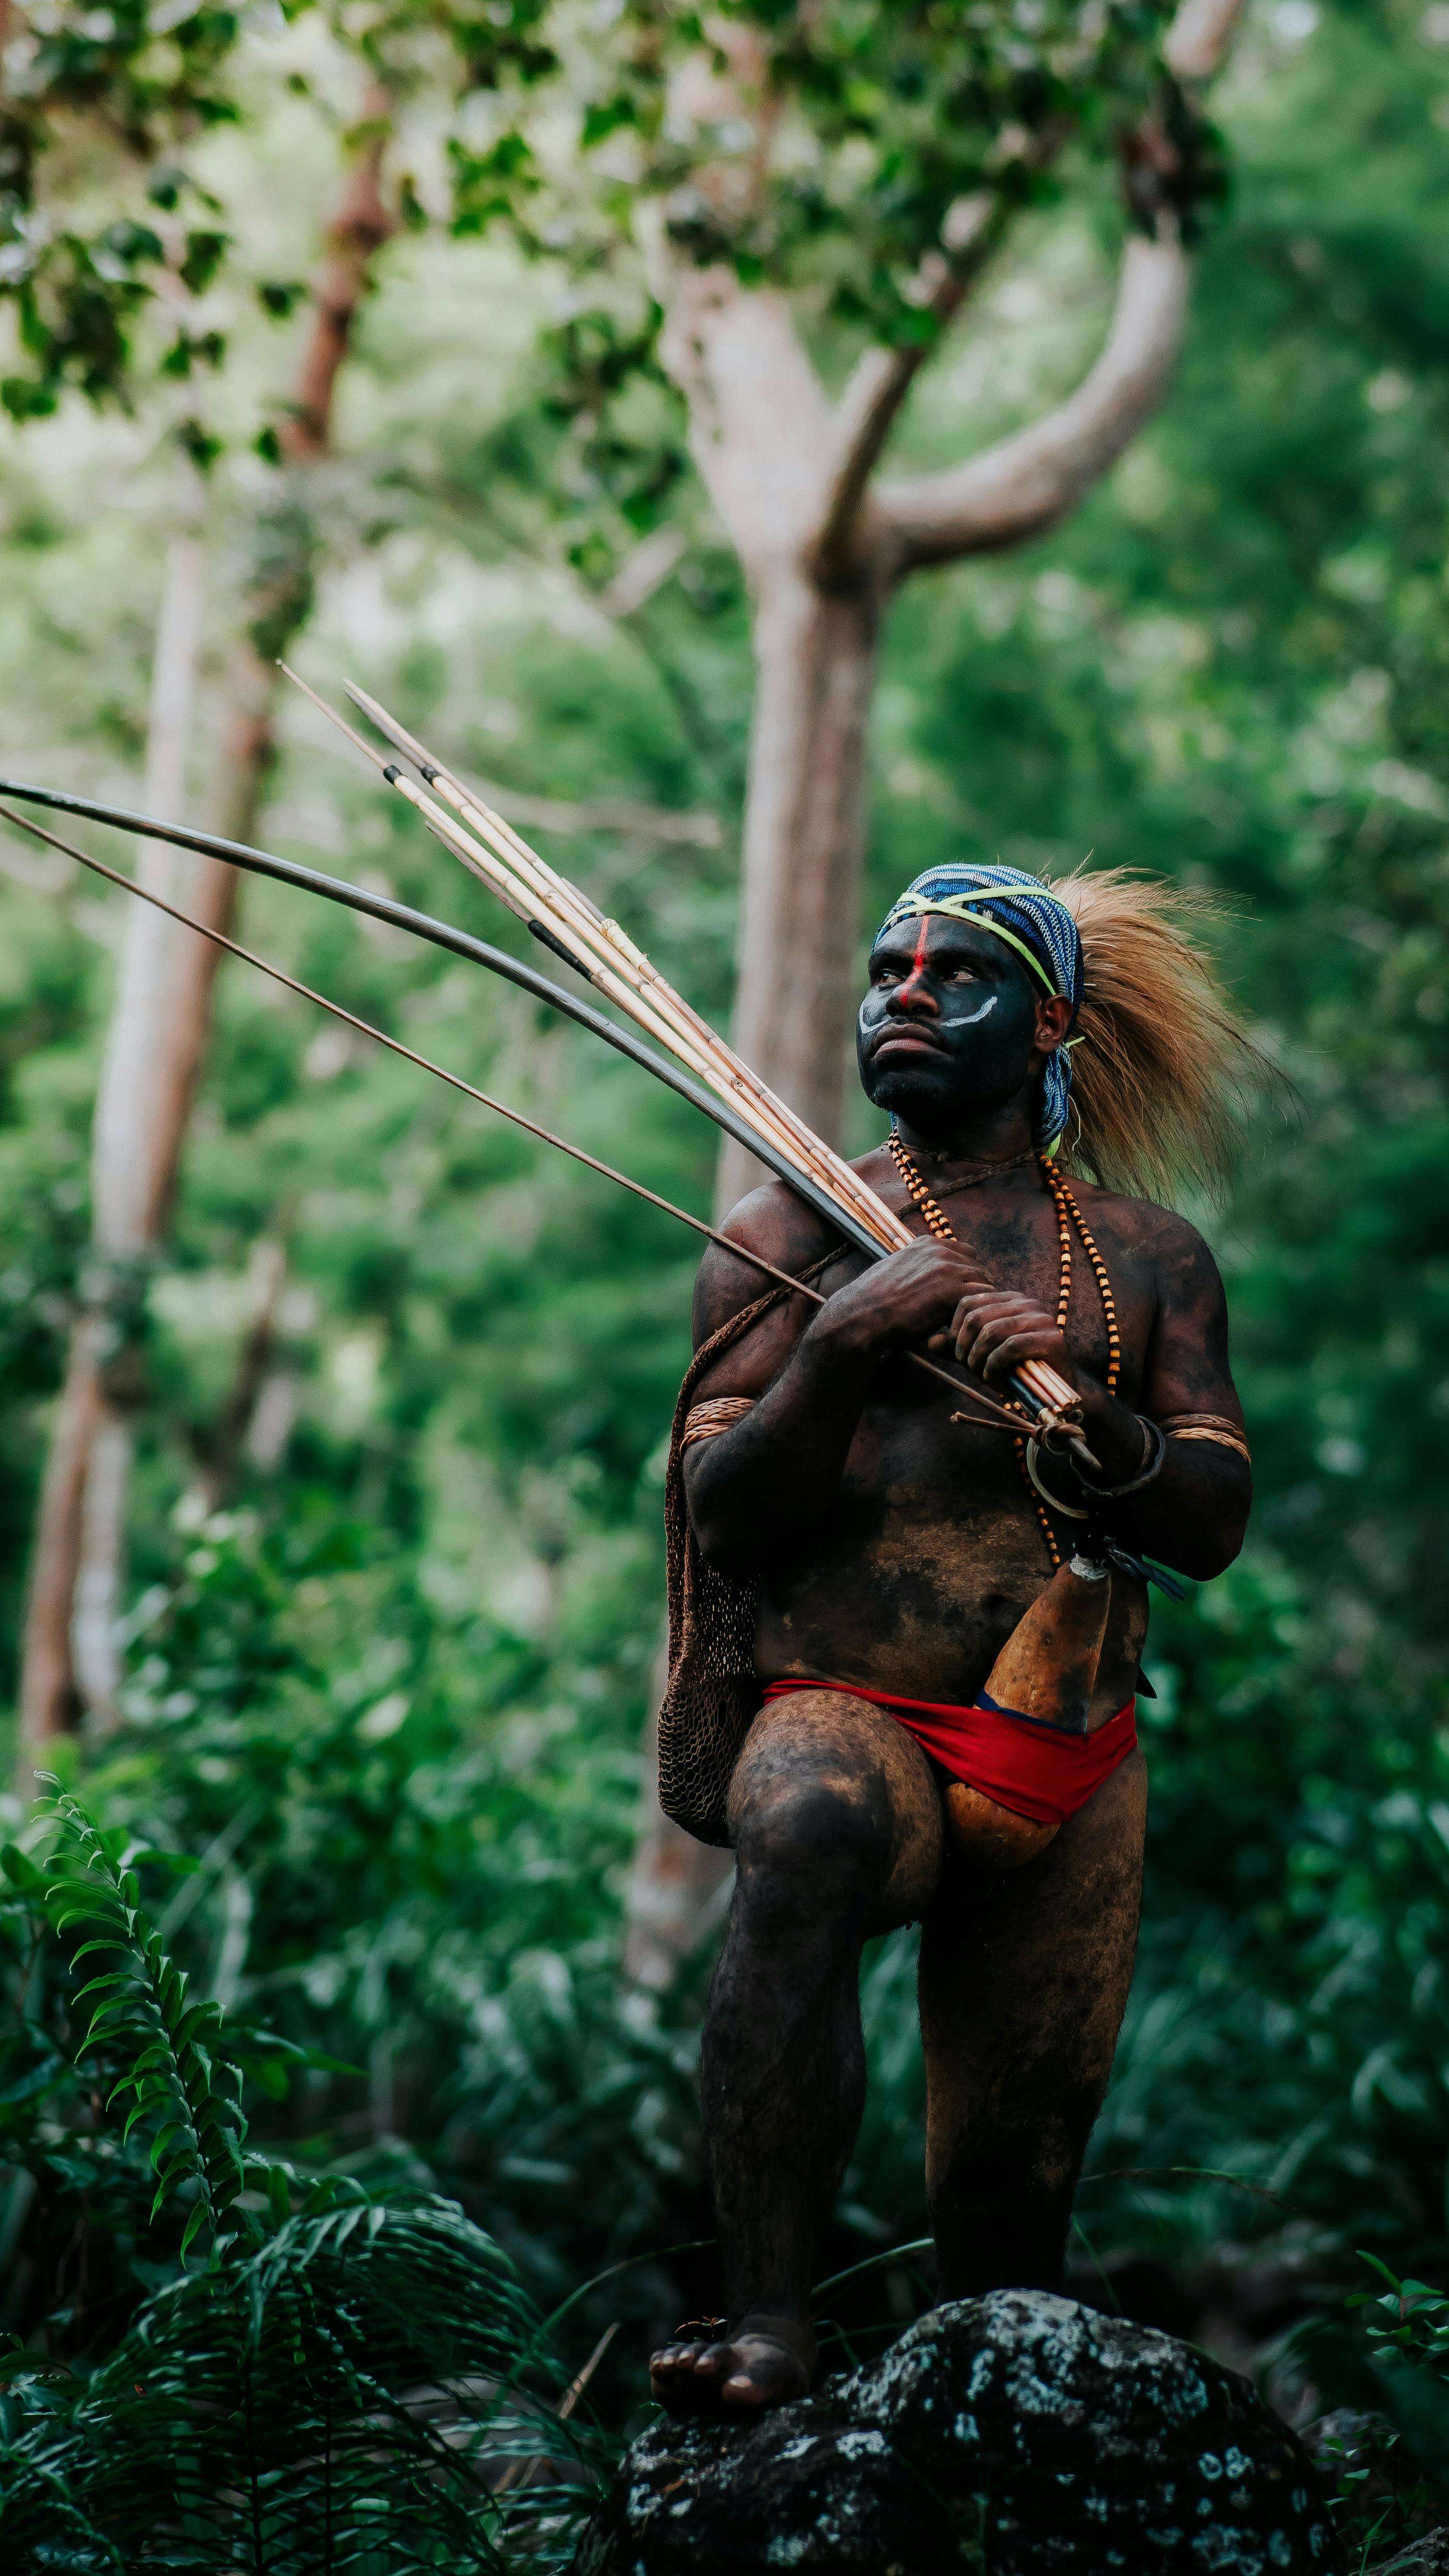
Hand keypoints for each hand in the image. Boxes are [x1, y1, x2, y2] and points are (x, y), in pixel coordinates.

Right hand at [805, 1239, 1001, 1361]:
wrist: (861, 1317)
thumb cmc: (873, 1302)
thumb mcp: (895, 1271)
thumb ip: (917, 1268)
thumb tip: (928, 1277)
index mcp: (926, 1244)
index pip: (966, 1254)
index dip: (965, 1276)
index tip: (957, 1295)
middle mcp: (939, 1251)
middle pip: (978, 1268)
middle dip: (973, 1290)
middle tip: (963, 1314)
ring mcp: (947, 1269)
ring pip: (983, 1285)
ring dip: (976, 1304)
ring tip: (961, 1323)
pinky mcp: (952, 1291)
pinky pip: (981, 1301)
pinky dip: (973, 1316)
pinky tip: (958, 1329)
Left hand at [934, 1281, 1073, 1386]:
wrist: (1056, 1391)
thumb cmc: (1016, 1371)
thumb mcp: (981, 1358)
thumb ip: (957, 1349)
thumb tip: (930, 1342)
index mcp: (1008, 1299)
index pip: (968, 1301)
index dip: (954, 1329)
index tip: (956, 1353)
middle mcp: (1025, 1302)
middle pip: (976, 1315)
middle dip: (964, 1345)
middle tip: (966, 1366)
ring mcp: (1040, 1318)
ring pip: (992, 1330)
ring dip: (977, 1357)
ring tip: (979, 1373)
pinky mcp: (1052, 1338)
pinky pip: (1010, 1347)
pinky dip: (994, 1364)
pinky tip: (991, 1377)